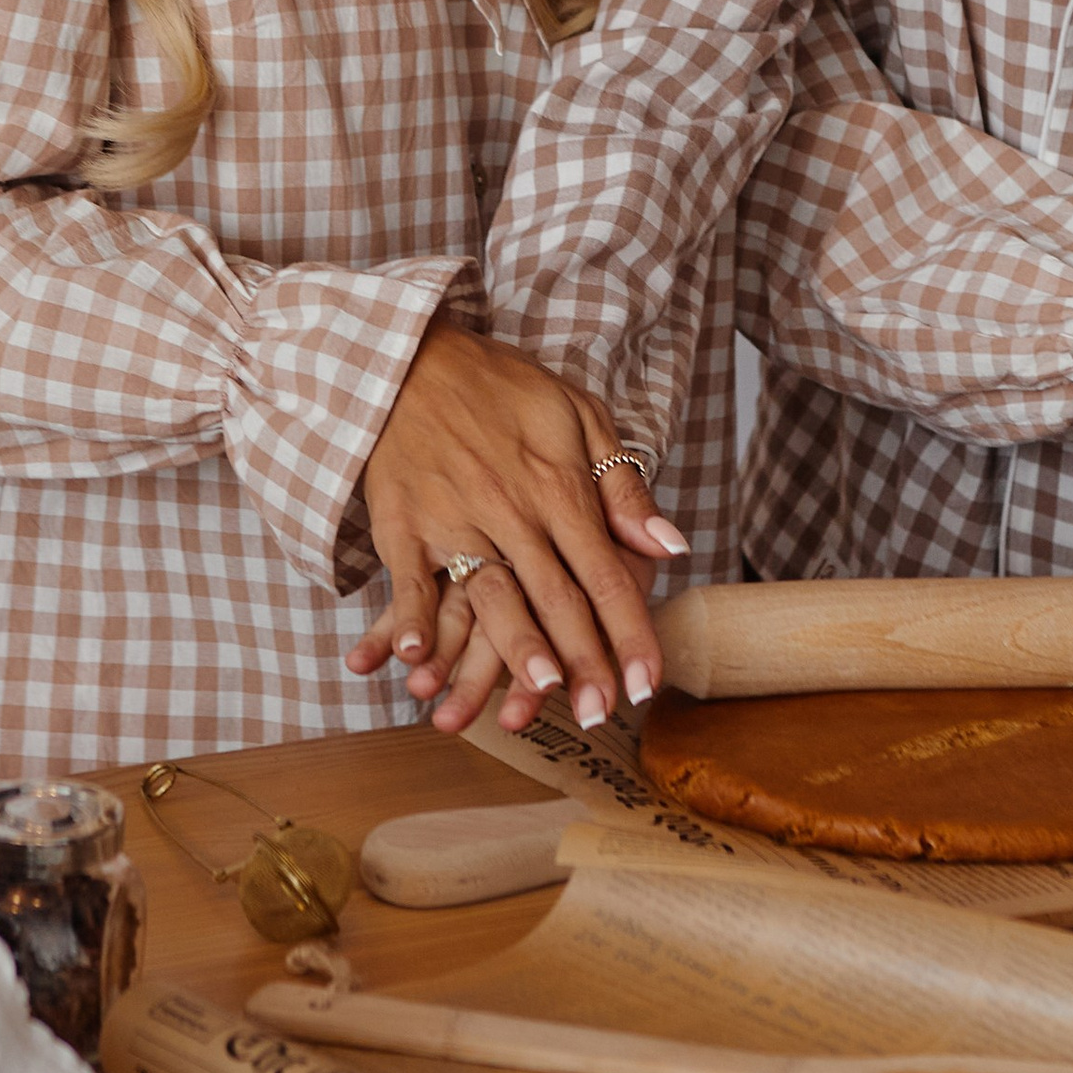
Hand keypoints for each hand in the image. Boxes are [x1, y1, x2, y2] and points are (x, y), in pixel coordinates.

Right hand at [346, 319, 685, 734]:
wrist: (410, 357)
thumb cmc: (499, 387)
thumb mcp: (578, 416)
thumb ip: (622, 485)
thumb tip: (669, 545)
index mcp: (560, 488)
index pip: (607, 575)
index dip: (629, 633)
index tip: (647, 685)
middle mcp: (513, 510)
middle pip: (558, 597)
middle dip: (583, 661)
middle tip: (601, 715)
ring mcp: (456, 518)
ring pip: (492, 593)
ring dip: (514, 645)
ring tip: (537, 695)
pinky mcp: (404, 523)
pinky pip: (410, 580)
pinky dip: (413, 619)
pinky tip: (418, 658)